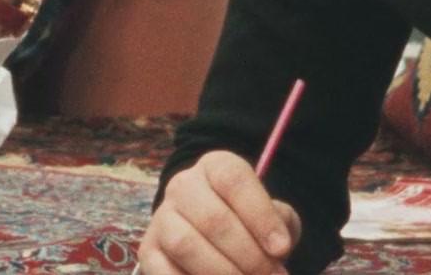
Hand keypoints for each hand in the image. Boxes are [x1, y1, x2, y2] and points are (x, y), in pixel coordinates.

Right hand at [136, 151, 301, 274]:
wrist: (213, 236)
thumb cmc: (251, 225)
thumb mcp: (273, 216)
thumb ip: (280, 224)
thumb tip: (276, 246)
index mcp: (215, 167)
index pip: (234, 180)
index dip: (261, 216)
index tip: (282, 248)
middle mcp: (183, 185)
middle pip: (213, 218)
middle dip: (249, 256)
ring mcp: (162, 218)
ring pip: (185, 244)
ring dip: (222, 272)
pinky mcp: (148, 251)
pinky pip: (164, 272)